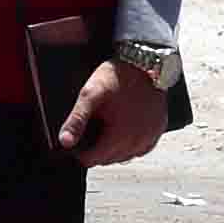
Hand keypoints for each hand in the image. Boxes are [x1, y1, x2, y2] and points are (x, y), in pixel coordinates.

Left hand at [58, 55, 173, 166]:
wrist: (146, 62)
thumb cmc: (119, 76)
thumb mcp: (90, 95)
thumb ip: (77, 120)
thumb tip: (64, 142)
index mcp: (118, 138)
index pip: (92, 160)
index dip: (80, 151)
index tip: (79, 135)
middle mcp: (137, 143)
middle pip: (107, 159)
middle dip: (97, 148)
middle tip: (93, 125)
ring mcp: (149, 137)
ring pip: (124, 155)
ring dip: (114, 147)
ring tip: (109, 125)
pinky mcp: (158, 130)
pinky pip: (141, 146)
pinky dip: (131, 141)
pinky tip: (125, 127)